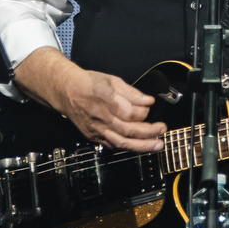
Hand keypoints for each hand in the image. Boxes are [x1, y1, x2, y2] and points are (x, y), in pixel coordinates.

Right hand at [15, 48, 164, 150]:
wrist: (66, 92)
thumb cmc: (88, 84)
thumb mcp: (111, 80)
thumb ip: (132, 92)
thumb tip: (148, 101)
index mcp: (105, 98)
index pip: (129, 112)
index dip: (144, 112)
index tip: (150, 107)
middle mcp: (100, 116)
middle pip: (128, 130)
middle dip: (149, 132)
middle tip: (162, 129)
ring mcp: (96, 129)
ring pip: (122, 142)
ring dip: (142, 146)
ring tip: (157, 145)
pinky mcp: (93, 136)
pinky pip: (113, 145)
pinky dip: (128, 147)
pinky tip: (140, 146)